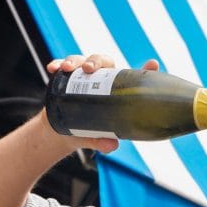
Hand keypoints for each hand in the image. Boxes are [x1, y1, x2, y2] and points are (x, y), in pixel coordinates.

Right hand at [44, 54, 159, 152]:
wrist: (61, 133)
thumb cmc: (87, 132)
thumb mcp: (96, 138)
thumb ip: (103, 142)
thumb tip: (111, 146)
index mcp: (114, 90)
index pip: (130, 77)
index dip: (145, 69)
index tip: (153, 64)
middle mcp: (99, 78)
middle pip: (102, 61)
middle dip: (96, 60)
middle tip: (89, 69)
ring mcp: (81, 76)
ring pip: (81, 60)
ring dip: (74, 60)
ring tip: (67, 68)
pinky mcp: (64, 77)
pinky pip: (61, 66)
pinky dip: (58, 64)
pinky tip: (53, 68)